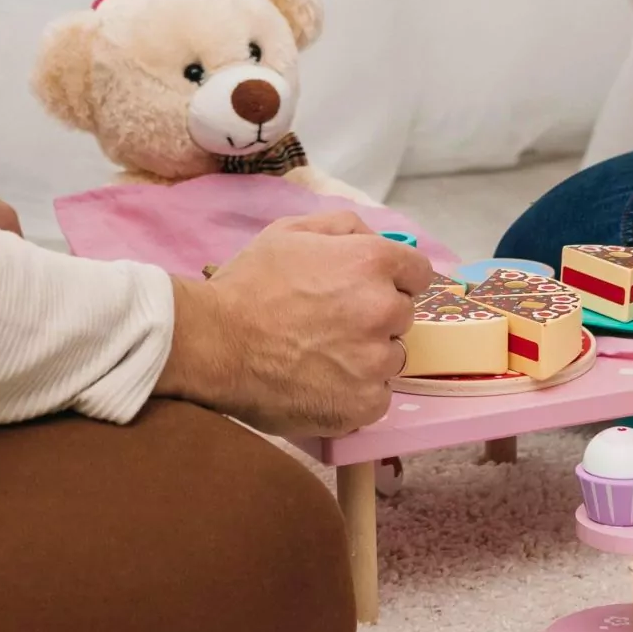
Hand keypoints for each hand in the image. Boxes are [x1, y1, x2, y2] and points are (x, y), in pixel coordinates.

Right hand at [156, 212, 434, 435]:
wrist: (214, 343)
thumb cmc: (249, 284)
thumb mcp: (290, 232)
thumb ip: (343, 227)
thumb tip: (373, 239)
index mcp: (372, 262)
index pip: (418, 272)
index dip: (392, 279)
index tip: (367, 290)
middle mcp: (384, 310)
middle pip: (403, 316)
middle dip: (376, 317)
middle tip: (333, 323)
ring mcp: (376, 361)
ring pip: (392, 358)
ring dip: (368, 357)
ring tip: (323, 356)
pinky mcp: (365, 404)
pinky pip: (378, 397)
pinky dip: (356, 393)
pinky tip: (322, 383)